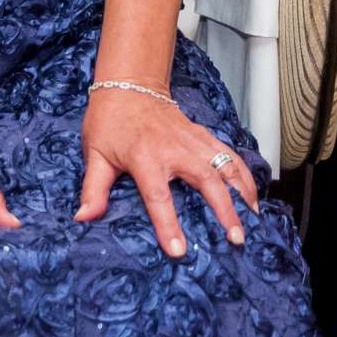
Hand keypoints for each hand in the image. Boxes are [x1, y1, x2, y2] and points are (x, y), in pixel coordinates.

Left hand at [73, 86, 258, 256]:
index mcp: (144, 157)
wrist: (128, 85)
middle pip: (206, 181)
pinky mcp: (203, 136)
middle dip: (224, 210)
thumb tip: (83, 219)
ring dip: (242, 193)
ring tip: (253, 221)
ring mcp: (192, 141)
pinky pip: (229, 155)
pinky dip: (244, 175)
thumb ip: (93, 189)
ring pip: (225, 167)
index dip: (167, 225)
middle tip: (236, 238)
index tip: (178, 251)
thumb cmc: (109, 121)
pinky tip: (253, 196)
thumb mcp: (95, 154)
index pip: (158, 196)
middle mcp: (174, 149)